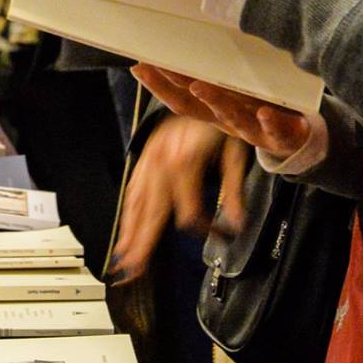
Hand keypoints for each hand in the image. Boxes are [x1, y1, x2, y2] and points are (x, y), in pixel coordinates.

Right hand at [108, 108, 248, 282]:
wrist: (200, 90)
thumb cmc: (219, 121)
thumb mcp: (235, 154)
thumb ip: (234, 190)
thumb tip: (237, 222)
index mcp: (184, 163)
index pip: (190, 212)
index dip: (206, 229)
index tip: (222, 234)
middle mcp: (161, 164)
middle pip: (151, 214)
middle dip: (143, 245)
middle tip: (133, 272)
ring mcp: (148, 161)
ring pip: (136, 204)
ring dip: (129, 233)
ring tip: (124, 259)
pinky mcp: (144, 159)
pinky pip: (132, 191)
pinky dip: (128, 213)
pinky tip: (125, 230)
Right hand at [133, 63, 311, 161]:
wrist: (298, 137)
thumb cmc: (263, 105)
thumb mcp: (241, 88)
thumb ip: (221, 68)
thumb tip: (198, 33)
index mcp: (214, 108)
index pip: (179, 97)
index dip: (157, 83)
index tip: (139, 64)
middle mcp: (226, 119)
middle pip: (194, 107)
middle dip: (172, 87)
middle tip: (154, 68)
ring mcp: (251, 128)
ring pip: (229, 116)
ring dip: (213, 100)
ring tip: (200, 86)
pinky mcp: (279, 134)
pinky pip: (273, 129)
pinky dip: (268, 120)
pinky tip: (264, 112)